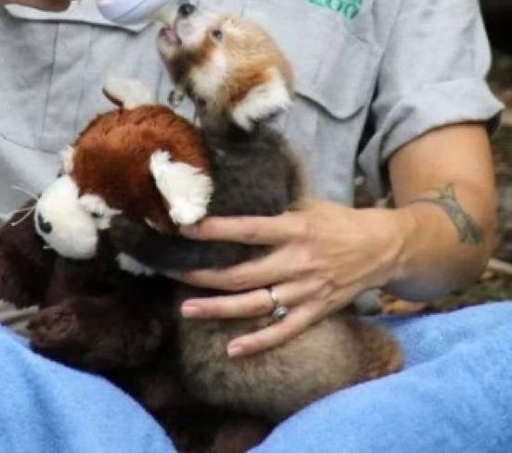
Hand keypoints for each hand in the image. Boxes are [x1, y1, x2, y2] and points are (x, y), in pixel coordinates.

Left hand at [175, 200, 400, 357]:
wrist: (381, 248)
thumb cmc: (339, 221)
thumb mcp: (308, 204)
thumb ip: (276, 210)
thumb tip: (237, 205)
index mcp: (294, 229)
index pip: (248, 230)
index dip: (216, 231)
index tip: (186, 229)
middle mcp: (297, 262)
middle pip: (243, 273)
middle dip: (205, 275)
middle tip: (173, 273)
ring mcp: (305, 290)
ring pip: (256, 304)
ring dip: (219, 309)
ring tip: (187, 310)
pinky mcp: (315, 311)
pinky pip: (284, 331)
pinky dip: (259, 342)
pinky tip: (233, 349)